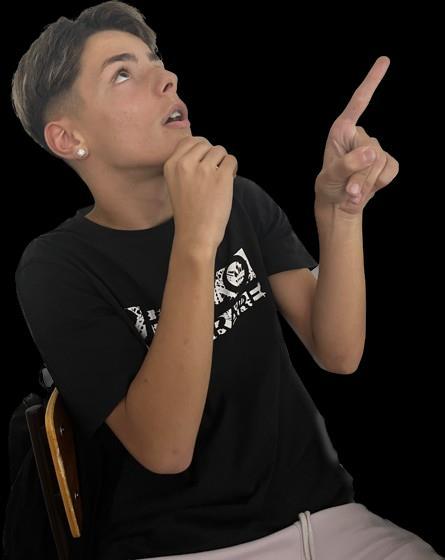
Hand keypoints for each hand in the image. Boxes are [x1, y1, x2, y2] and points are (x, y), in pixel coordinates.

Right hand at [163, 136, 237, 250]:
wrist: (195, 235)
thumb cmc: (188, 213)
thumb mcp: (176, 184)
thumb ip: (185, 165)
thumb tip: (205, 148)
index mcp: (171, 165)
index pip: (189, 141)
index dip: (201, 150)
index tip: (205, 162)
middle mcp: (185, 164)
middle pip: (206, 144)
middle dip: (213, 156)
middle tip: (213, 174)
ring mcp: (204, 169)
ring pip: (220, 150)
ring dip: (223, 163)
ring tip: (220, 180)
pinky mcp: (221, 177)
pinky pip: (232, 160)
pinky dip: (233, 170)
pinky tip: (228, 182)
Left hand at [314, 56, 398, 216]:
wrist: (339, 204)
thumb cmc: (329, 186)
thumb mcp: (330, 178)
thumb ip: (348, 164)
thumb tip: (371, 152)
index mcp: (341, 131)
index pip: (359, 102)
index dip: (371, 81)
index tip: (384, 61)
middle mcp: (359, 135)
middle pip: (372, 150)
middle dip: (361, 175)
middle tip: (348, 190)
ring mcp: (374, 148)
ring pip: (381, 162)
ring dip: (367, 183)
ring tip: (352, 192)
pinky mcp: (386, 162)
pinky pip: (391, 170)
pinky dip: (378, 184)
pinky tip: (365, 188)